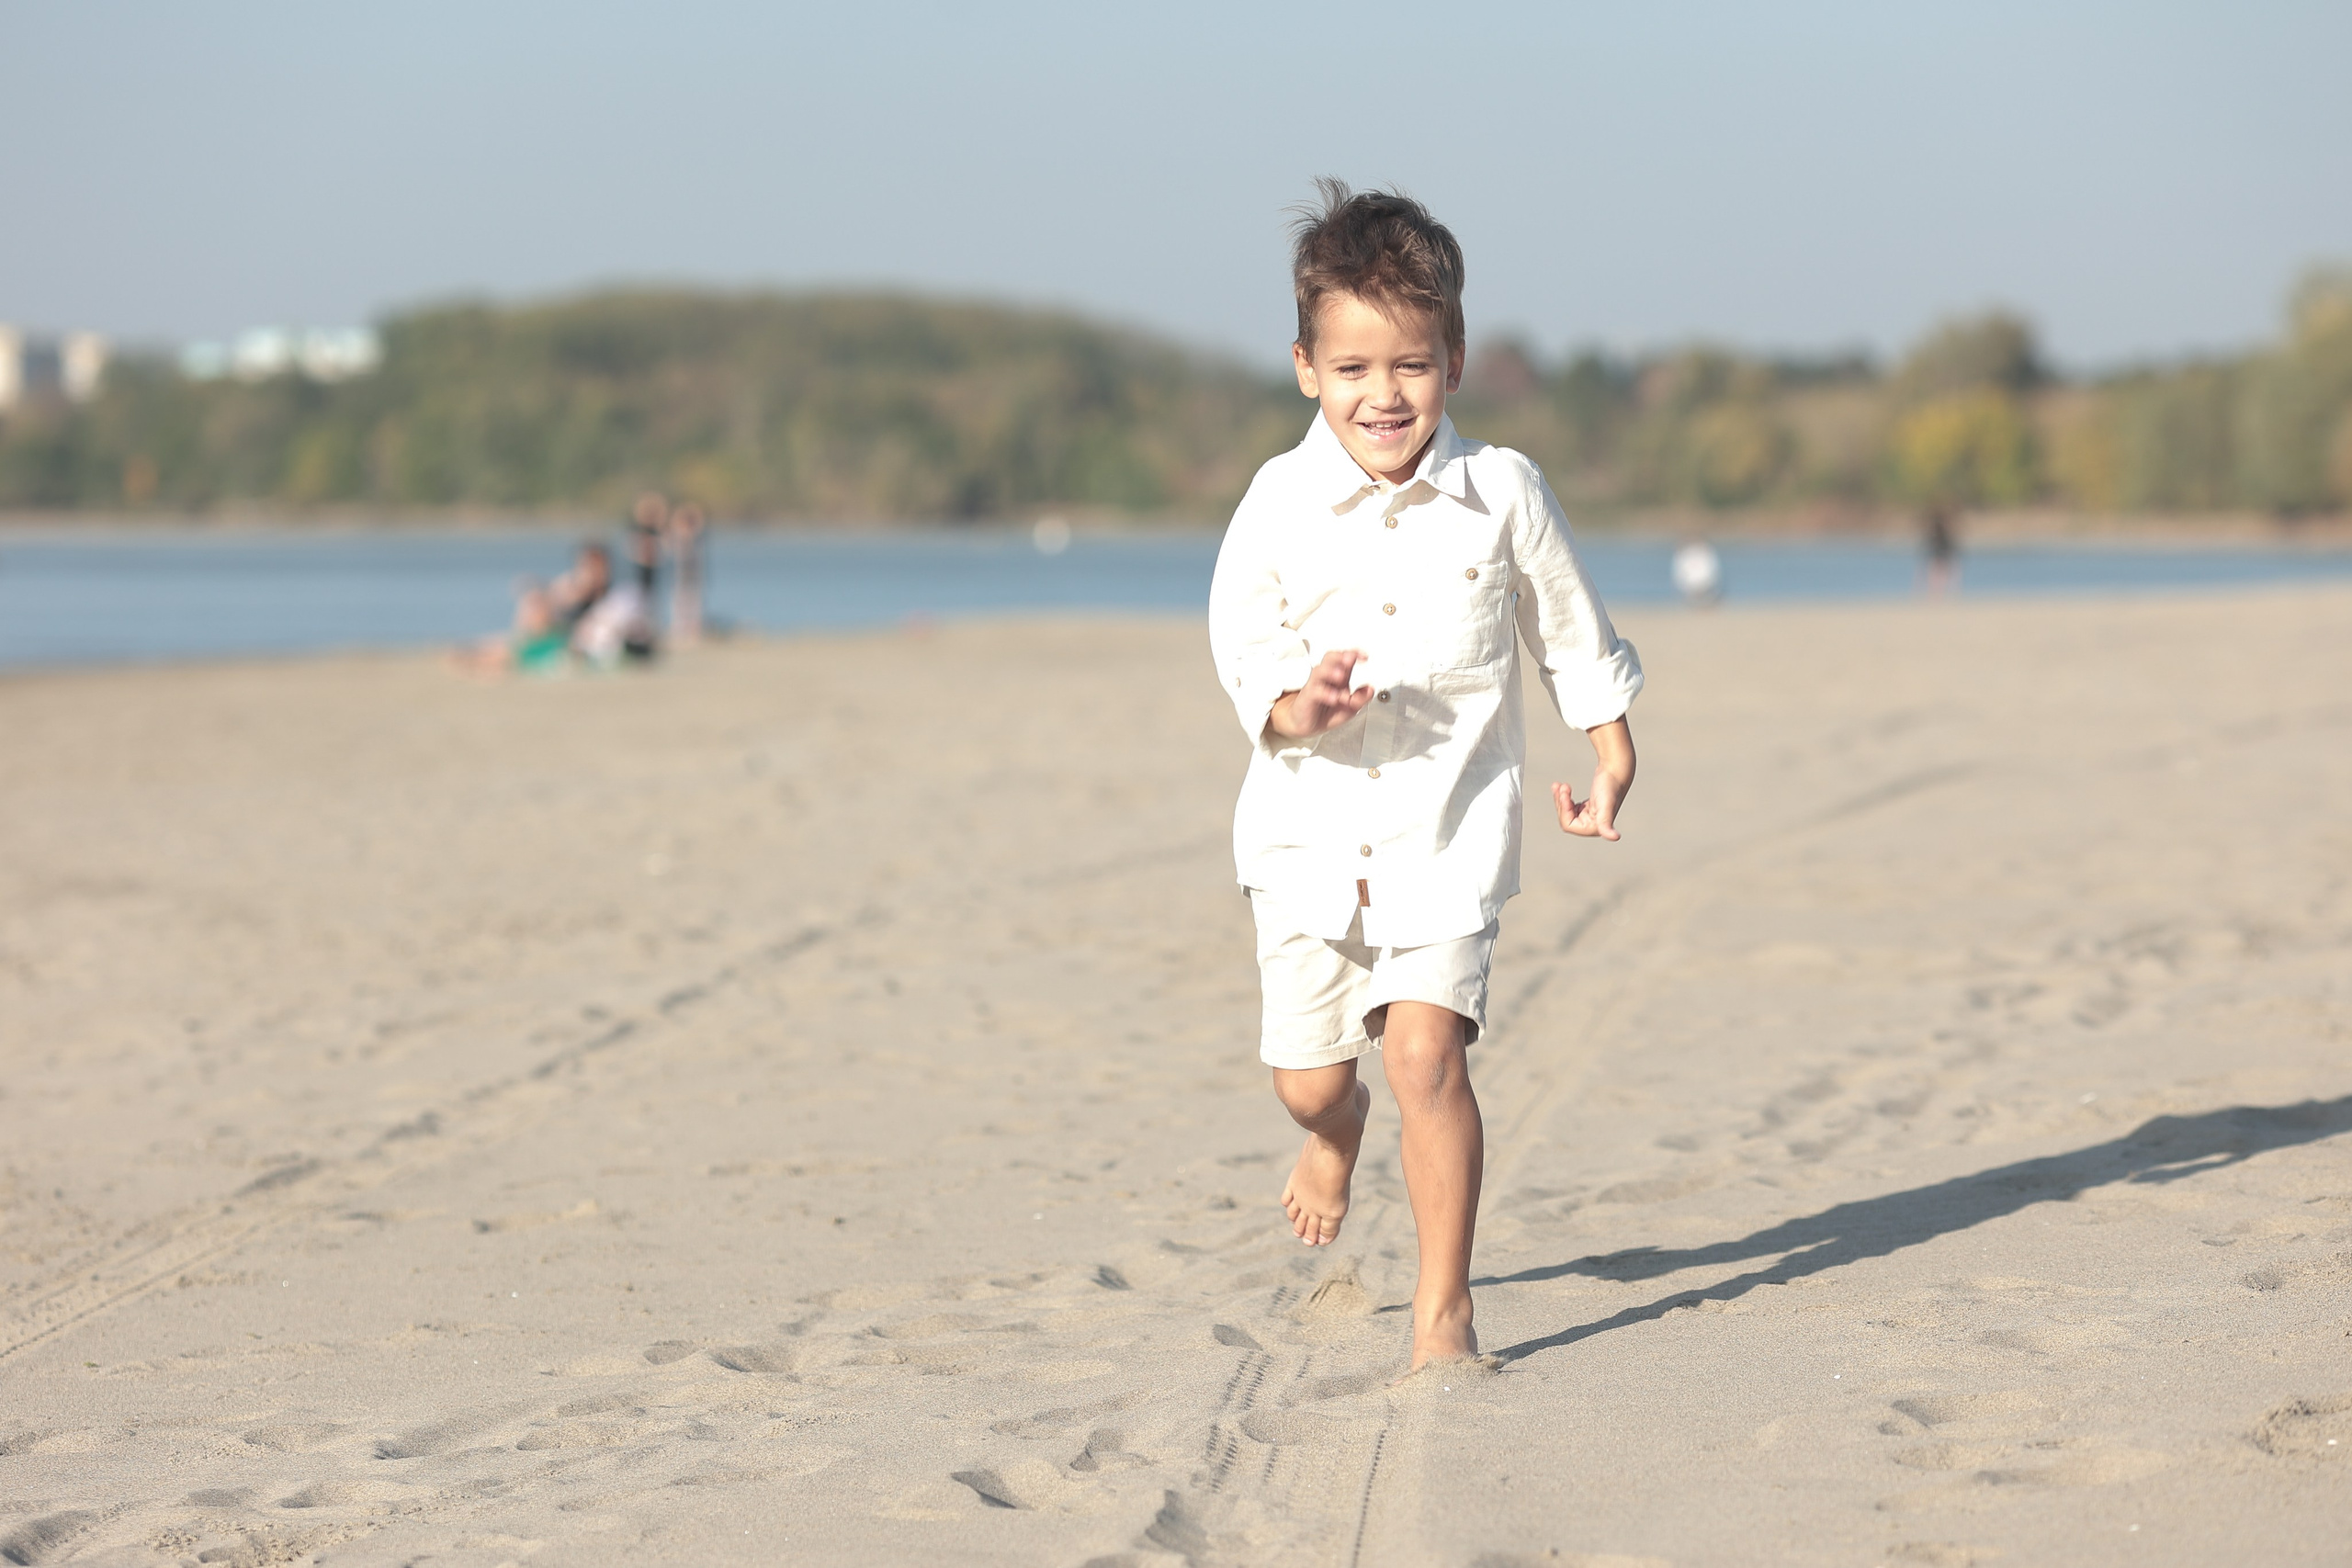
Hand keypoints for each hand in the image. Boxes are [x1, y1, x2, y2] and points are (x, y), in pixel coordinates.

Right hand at [1266, 649, 1373, 738]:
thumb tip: (1370, 689)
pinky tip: (1334, 697)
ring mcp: (1316, 686)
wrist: (1304, 725)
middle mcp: (1326, 678)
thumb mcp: (1349, 709)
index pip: (1344, 659)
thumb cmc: (1325, 714)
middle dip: (1340, 657)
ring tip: (1341, 676)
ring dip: (1331, 671)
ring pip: (1320, 671)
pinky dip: (1325, 693)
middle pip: (1330, 658)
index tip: (1364, 656)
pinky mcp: (1308, 697)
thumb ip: (1360, 699)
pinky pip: (1315, 691)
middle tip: (1350, 659)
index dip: (1354, 654)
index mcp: (1338, 677)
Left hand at [1555, 716, 1633, 839]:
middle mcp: (1595, 825)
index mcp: (1596, 828)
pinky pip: (1571, 807)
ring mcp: (1591, 816)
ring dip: (1561, 798)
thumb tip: (1615, 838)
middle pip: (1566, 819)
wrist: (1615, 770)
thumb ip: (1606, 823)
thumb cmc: (1610, 786)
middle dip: (1561, 803)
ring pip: (1567, 813)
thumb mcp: (1606, 805)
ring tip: (1559, 785)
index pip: (1569, 825)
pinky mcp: (1589, 808)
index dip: (1563, 810)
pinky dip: (1564, 797)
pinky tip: (1563, 787)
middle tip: (1562, 786)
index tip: (1564, 794)